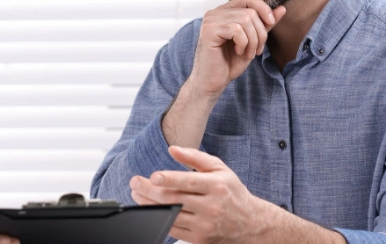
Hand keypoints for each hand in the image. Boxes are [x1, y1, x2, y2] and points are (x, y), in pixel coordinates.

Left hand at [129, 146, 279, 243]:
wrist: (250, 223)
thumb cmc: (232, 192)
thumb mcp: (219, 169)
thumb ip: (195, 157)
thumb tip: (172, 149)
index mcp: (217, 186)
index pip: (189, 182)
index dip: (169, 179)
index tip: (152, 176)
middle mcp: (211, 206)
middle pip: (175, 199)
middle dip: (149, 191)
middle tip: (135, 182)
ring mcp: (205, 224)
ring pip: (171, 214)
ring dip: (149, 205)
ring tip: (137, 194)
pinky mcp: (199, 238)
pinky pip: (173, 229)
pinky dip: (158, 218)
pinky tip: (148, 209)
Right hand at [190, 0, 285, 96]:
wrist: (213, 82)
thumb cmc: (230, 63)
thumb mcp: (252, 41)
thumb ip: (264, 25)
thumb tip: (282, 9)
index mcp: (224, 12)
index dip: (263, 8)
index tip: (271, 24)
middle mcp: (215, 13)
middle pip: (250, 12)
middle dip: (260, 33)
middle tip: (256, 51)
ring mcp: (210, 20)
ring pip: (246, 20)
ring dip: (253, 41)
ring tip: (248, 54)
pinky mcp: (209, 30)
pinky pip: (237, 30)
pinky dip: (243, 43)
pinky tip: (238, 52)